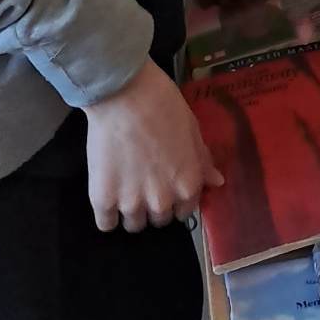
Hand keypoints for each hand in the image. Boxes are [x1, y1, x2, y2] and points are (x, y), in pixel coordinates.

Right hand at [84, 59, 222, 233]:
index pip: (185, 212)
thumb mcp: (192, 129)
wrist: (125, 94)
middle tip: (145, 182)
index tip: (168, 186)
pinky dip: (107, 213)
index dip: (177, 199)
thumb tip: (216, 182)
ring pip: (133, 224)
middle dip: (155, 205)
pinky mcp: (103, 200)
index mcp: (188, 185)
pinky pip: (105, 223)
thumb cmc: (164, 105)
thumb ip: (203, 161)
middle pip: (159, 220)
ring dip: (132, 210)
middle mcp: (162, 201)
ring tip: (126, 186)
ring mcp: (131, 203)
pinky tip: (108, 194)